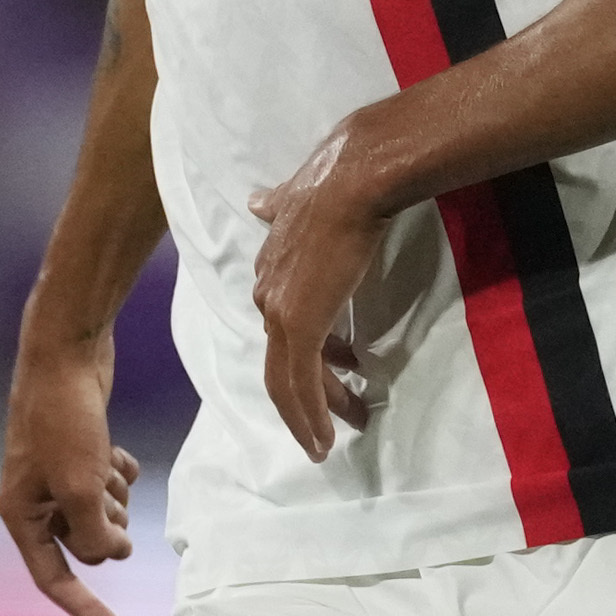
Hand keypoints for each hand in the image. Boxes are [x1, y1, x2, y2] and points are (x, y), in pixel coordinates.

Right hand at [0, 332, 142, 615]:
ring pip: (102, 514)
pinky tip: (115, 450)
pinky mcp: (79, 452)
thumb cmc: (65, 420)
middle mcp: (34, 499)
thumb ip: (94, 537)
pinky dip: (120, 473)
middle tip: (108, 495)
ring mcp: (56, 475)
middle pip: (84, 544)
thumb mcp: (81, 488)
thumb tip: (110, 556)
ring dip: (115, 497)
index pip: (53, 578)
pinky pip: (110, 484)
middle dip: (106, 527)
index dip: (85, 609)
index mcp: (19, 513)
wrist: (66, 354)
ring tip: (107, 462)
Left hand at [246, 121, 402, 461]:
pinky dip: (311, 416)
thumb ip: (280, 206)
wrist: (356, 176)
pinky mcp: (300, 325)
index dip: (307, 355)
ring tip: (331, 439)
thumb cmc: (343, 181)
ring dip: (310, 416)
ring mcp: (281, 313)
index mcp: (272, 270)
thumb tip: (259, 202)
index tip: (340, 368)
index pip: (283, 327)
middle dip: (306, 398)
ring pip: (288, 382)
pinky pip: (302, 384)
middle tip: (333, 424)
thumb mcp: (299, 196)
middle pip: (281, 364)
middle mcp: (268, 294)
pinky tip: (324, 438)